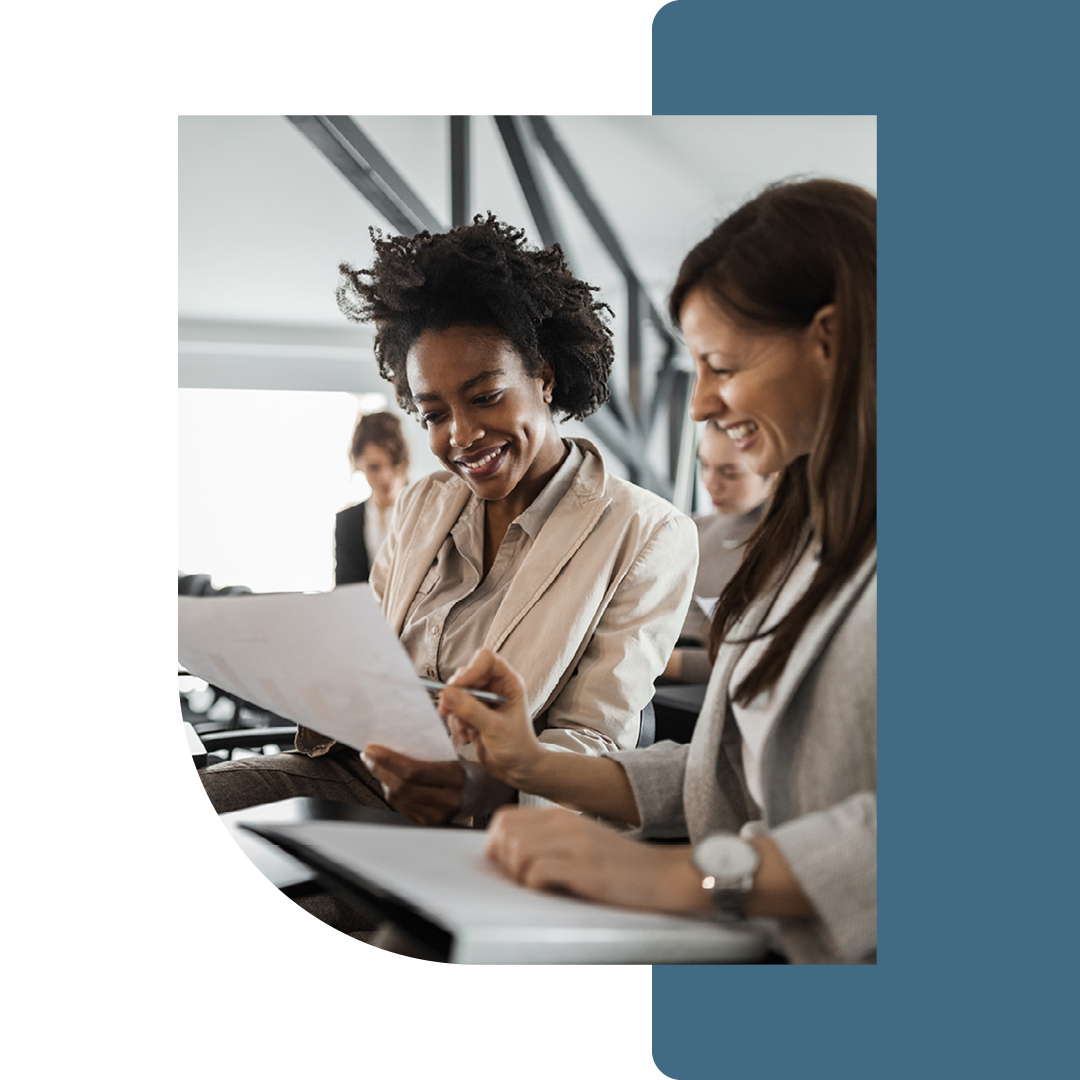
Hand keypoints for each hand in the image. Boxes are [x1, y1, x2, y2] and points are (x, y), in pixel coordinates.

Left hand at [361, 745, 466, 825]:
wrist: (481, 794)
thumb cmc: (465, 771)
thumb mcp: (452, 756)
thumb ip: (425, 755)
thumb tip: (392, 748)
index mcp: (455, 778)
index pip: (413, 771)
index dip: (388, 760)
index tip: (373, 750)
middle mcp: (447, 800)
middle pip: (402, 786)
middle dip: (380, 769)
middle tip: (368, 756)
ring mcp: (437, 815)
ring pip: (398, 799)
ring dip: (382, 781)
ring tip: (375, 766)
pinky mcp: (429, 823)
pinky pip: (401, 808)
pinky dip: (390, 793)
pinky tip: (388, 782)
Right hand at [437, 649, 543, 788]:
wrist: (518, 770)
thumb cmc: (517, 747)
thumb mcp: (495, 728)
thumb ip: (472, 710)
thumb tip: (447, 693)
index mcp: (508, 682)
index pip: (486, 659)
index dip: (471, 669)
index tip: (459, 687)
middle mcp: (494, 687)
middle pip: (466, 675)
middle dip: (455, 695)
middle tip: (448, 711)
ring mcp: (482, 700)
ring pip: (456, 694)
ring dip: (455, 714)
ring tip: (464, 734)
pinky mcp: (472, 714)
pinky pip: (455, 710)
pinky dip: (455, 724)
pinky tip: (464, 739)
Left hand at [484, 806, 709, 914]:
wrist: (662, 875)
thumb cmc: (618, 865)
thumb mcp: (580, 840)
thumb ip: (547, 840)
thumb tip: (506, 853)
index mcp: (559, 816)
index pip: (505, 819)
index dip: (495, 844)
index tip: (504, 865)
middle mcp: (564, 824)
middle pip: (506, 834)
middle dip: (504, 862)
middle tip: (520, 880)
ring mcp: (575, 845)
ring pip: (518, 851)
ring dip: (519, 875)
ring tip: (537, 886)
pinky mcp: (585, 869)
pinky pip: (538, 873)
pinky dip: (535, 886)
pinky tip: (552, 891)